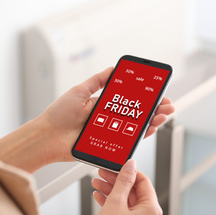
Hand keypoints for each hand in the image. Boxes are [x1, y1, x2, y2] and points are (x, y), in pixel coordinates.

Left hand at [39, 67, 174, 162]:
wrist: (47, 137)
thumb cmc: (59, 115)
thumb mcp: (79, 91)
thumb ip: (98, 81)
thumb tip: (113, 68)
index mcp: (103, 106)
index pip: (129, 100)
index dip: (145, 97)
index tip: (158, 91)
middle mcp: (109, 119)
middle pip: (136, 114)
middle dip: (154, 109)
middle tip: (167, 105)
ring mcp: (109, 133)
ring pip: (136, 128)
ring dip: (152, 121)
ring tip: (163, 115)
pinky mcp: (108, 146)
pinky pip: (128, 141)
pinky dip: (141, 135)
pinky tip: (151, 127)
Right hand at [83, 160, 161, 214]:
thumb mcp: (115, 202)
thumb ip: (124, 181)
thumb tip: (131, 166)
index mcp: (152, 211)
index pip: (144, 182)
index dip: (130, 172)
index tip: (119, 166)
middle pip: (134, 191)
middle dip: (117, 181)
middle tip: (104, 173)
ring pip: (127, 201)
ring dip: (112, 191)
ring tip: (98, 183)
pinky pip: (124, 211)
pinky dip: (113, 203)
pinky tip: (100, 196)